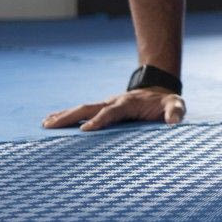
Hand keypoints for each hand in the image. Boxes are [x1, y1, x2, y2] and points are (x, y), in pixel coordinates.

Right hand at [42, 87, 185, 131]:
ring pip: (82, 109)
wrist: (159, 91)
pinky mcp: (102, 109)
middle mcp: (113, 101)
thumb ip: (175, 112)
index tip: (86, 130)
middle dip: (71, 116)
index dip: (100, 120)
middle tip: (52, 125)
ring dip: (64, 115)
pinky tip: (50, 121)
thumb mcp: (176, 105)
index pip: (111, 112)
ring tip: (45, 123)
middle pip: (89, 108)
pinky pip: (82, 112)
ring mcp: (106, 104)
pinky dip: (66, 115)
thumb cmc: (167, 103)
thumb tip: (172, 122)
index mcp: (128, 102)